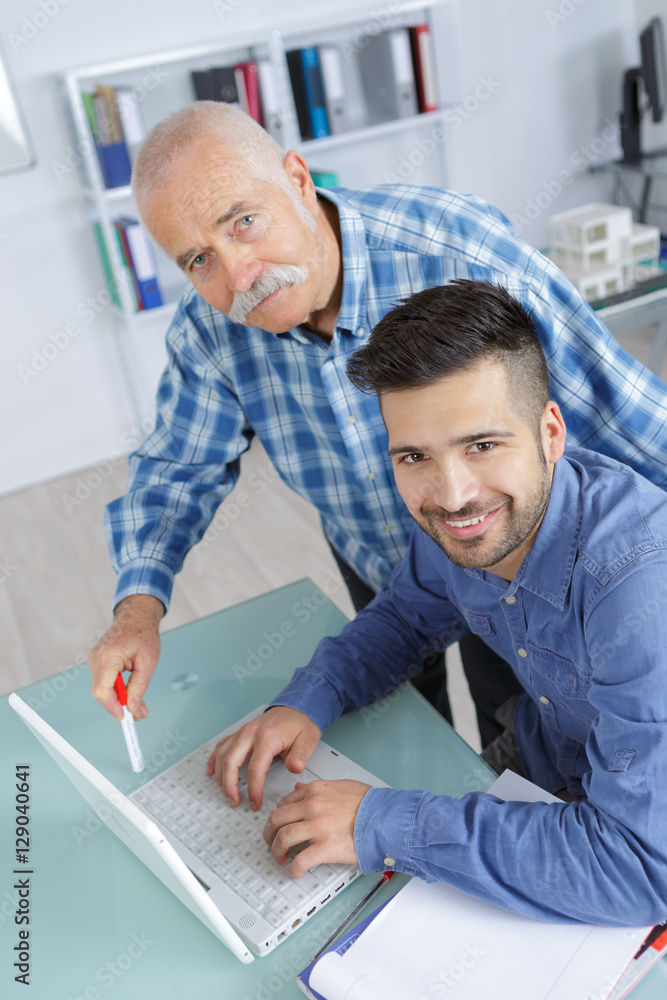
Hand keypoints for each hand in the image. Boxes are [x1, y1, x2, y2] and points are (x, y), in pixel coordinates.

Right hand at [89, 594, 163, 719]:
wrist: (136, 615)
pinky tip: (130, 695)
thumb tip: (133, 707)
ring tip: (138, 706)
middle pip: (101, 692)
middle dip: (118, 706)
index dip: (111, 706)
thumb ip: (139, 686)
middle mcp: (97, 658)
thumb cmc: (143, 633)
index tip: (123, 716)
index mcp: (109, 656)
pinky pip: (104, 681)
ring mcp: (95, 659)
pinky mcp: (98, 661)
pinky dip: (116, 690)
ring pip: (102, 688)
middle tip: (138, 715)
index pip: (102, 689)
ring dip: (119, 699)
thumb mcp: (148, 662)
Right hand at [206, 705, 320, 810]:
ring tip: (226, 792)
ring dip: (220, 776)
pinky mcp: (240, 732)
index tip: (255, 803)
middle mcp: (250, 733)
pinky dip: (213, 759)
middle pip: (230, 762)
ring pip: (222, 754)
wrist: (296, 708)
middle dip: (229, 786)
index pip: (255, 769)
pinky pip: (221, 745)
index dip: (253, 790)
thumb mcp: (307, 741)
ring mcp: (243, 732)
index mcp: (267, 737)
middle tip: (234, 801)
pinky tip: (212, 772)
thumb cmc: (301, 725)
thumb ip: (300, 756)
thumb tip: (294, 768)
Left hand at [263, 779, 370, 877]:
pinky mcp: (325, 848)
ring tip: (281, 857)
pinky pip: (300, 861)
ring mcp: (317, 827)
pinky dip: (294, 869)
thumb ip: (319, 789)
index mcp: (316, 791)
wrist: (385, 818)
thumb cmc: (370, 804)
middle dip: (269, 833)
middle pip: (277, 819)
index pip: (285, 802)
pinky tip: (296, 871)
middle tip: (271, 842)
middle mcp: (312, 806)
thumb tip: (300, 789)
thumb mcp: (342, 786)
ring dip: (277, 850)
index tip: (279, 824)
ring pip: (283, 838)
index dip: (279, 816)